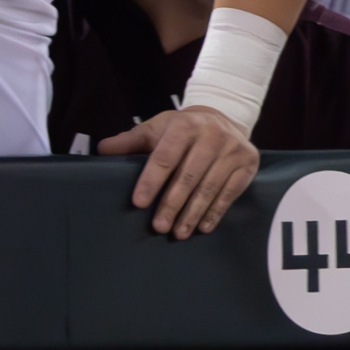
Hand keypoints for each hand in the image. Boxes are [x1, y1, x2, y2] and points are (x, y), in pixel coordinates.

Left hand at [98, 106, 257, 238]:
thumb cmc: (184, 128)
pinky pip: (229, 193)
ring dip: (192, 214)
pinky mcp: (247, 164)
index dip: (151, 180)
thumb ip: (131, 141)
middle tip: (158, 227)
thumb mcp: (157, 128)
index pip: (166, 156)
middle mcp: (212, 134)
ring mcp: (233, 149)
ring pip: (209, 187)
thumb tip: (102, 149)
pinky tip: (202, 227)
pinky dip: (215, 212)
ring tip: (178, 233)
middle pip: (188, 176)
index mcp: (186, 124)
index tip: (139, 202)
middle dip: (172, 204)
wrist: (224, 117)